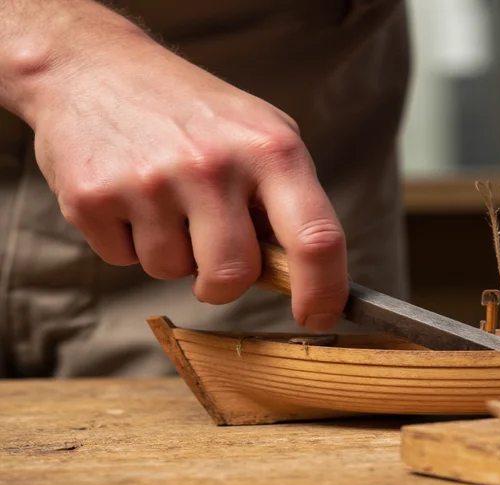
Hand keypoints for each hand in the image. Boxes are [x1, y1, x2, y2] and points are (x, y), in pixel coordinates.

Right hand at [27, 10, 347, 331]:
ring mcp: (149, 181)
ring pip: (172, 272)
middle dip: (223, 280)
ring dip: (172, 253)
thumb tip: (305, 276)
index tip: (318, 318)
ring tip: (165, 199)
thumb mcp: (261, 133)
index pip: (315, 238)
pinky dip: (129, 241)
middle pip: (233, 275)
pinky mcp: (92, 197)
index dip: (323, 291)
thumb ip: (288, 200)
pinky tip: (129, 196)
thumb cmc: (194, 112)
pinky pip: (123, 260)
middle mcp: (212, 164)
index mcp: (270, 149)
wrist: (94, 68)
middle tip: (212, 247)